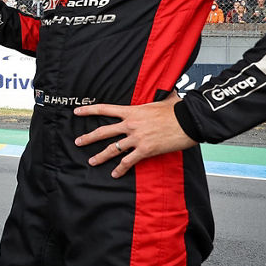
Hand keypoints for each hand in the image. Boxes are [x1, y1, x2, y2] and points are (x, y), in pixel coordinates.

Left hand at [73, 95, 196, 177]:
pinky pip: (128, 161)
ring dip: (100, 156)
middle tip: (78, 142)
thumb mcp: (162, 100)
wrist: (189, 121)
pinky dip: (120, 169)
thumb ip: (156, 98)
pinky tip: (115, 174)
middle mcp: (130, 125)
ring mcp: (136, 138)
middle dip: (88, 137)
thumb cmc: (178, 110)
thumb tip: (165, 91)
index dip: (89, 110)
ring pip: (112, 149)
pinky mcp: (145, 150)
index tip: (76, 111)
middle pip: (103, 131)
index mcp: (132, 111)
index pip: (105, 109)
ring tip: (92, 161)